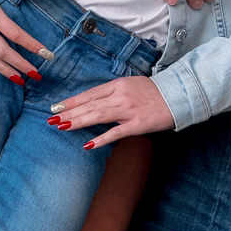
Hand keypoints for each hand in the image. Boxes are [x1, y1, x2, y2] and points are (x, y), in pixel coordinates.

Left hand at [49, 74, 175, 149]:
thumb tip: (93, 102)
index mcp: (118, 85)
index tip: (56, 107)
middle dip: (69, 113)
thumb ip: (113, 93)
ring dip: (78, 122)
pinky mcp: (137, 125)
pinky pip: (116, 133)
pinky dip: (101, 139)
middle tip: (52, 119)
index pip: (89, 94)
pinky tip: (88, 145)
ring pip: (98, 116)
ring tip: (62, 126)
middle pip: (90, 105)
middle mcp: (120, 96)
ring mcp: (128, 110)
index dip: (72, 101)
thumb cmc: (154, 92)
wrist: (178, 95)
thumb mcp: (131, 86)